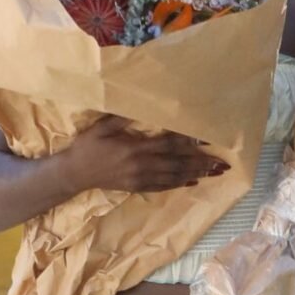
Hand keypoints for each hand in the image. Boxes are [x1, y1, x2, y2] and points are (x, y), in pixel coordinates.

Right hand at [60, 117, 227, 196]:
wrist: (74, 173)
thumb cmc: (87, 146)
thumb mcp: (102, 127)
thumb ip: (122, 119)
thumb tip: (141, 107)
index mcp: (134, 148)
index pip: (168, 144)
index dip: (188, 142)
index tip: (207, 140)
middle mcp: (141, 165)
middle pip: (177, 163)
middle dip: (200, 163)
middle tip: (221, 162)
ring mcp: (140, 179)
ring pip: (173, 177)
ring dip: (195, 175)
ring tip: (214, 173)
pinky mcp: (137, 187)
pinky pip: (163, 187)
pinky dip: (179, 184)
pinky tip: (193, 182)